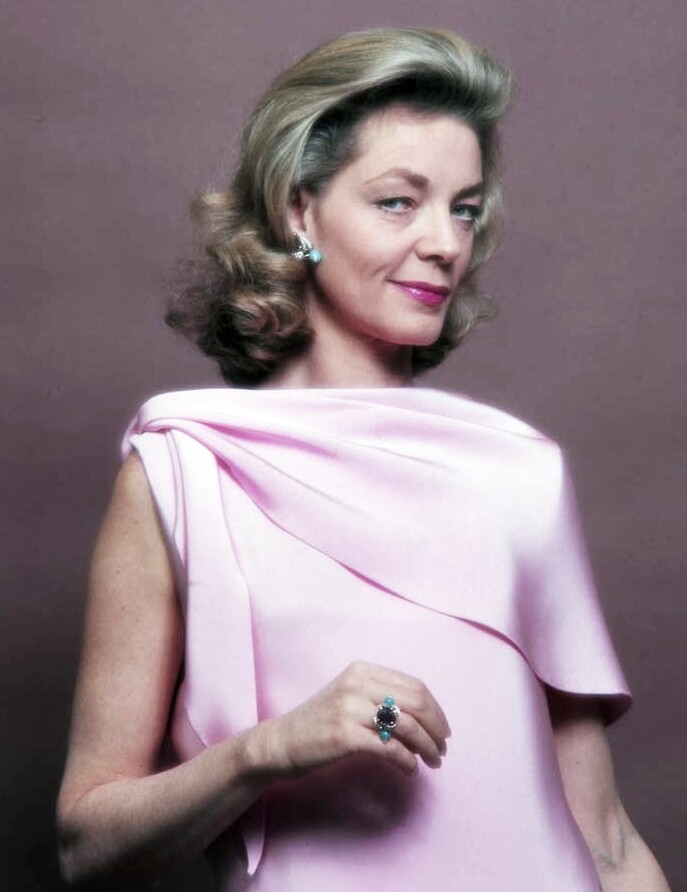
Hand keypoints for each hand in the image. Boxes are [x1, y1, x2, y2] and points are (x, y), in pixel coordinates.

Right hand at [253, 661, 450, 777]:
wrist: (281, 742)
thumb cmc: (320, 723)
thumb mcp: (350, 696)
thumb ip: (381, 696)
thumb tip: (425, 716)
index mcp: (362, 670)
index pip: (414, 685)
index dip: (436, 710)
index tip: (443, 730)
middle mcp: (357, 684)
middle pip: (416, 702)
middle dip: (436, 728)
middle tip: (442, 749)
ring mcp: (350, 708)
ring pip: (407, 725)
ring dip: (426, 747)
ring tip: (432, 762)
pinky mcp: (345, 735)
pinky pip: (390, 748)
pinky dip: (407, 760)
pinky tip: (410, 769)